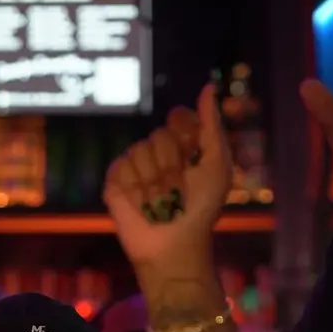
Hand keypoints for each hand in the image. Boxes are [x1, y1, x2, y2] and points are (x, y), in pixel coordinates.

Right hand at [103, 84, 231, 273]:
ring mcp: (136, 169)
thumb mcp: (217, 164)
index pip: (179, 118)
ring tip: (160, 203)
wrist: (175, 245)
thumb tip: (207, 86)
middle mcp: (159, 154)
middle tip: (178, 191)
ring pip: (138, 150)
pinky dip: (133, 187)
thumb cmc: (202, 209)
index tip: (193, 156)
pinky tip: (141, 204)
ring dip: (153, 181)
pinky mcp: (115, 184)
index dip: (185, 134)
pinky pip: (120, 167)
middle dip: (171, 165)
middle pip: (158, 135)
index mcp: (185, 146)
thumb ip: (212, 125)